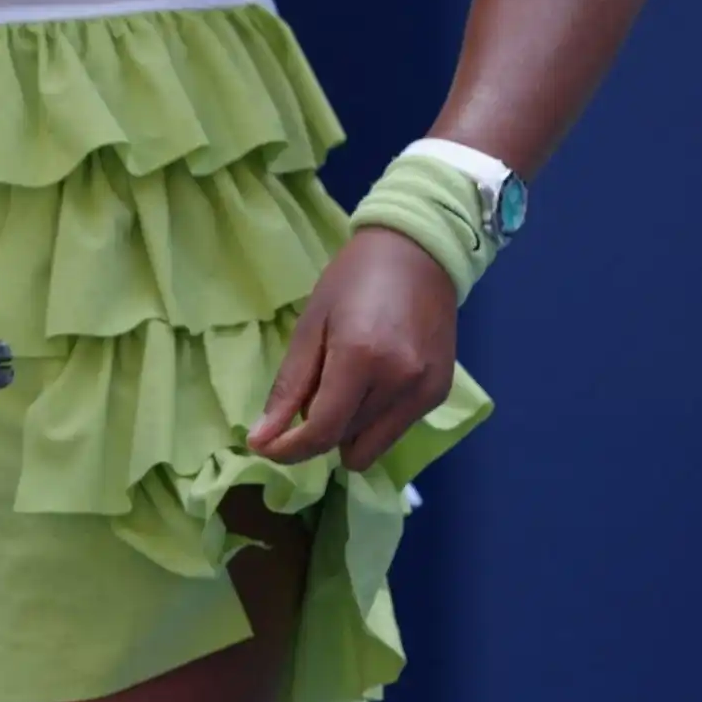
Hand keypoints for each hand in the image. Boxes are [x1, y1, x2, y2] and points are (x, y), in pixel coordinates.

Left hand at [248, 227, 457, 471]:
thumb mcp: (310, 325)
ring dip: (347, 429)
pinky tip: (372, 381)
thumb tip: (261, 441)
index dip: (289, 450)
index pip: (322, 432)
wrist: (418, 251)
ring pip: (370, 446)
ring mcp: (425, 391)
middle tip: (312, 391)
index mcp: (361, 358)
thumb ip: (289, 387)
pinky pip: (394, 431)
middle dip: (317, 430)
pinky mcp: (440, 393)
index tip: (265, 446)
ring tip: (345, 385)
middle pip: (344, 442)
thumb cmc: (353, 279)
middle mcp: (400, 382)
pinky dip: (373, 420)